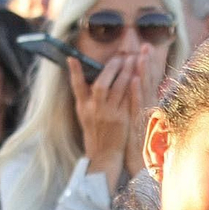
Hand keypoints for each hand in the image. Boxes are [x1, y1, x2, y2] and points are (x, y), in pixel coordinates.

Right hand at [70, 47, 147, 188]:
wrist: (104, 154)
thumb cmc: (95, 132)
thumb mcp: (84, 114)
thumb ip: (85, 96)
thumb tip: (84, 76)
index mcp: (83, 107)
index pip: (76, 86)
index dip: (74, 72)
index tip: (71, 58)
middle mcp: (94, 110)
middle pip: (101, 84)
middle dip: (112, 67)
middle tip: (121, 55)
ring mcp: (108, 115)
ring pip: (117, 89)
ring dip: (125, 72)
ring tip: (132, 59)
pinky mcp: (122, 119)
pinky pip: (127, 99)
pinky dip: (131, 86)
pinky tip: (136, 76)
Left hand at [122, 47, 159, 178]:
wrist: (138, 167)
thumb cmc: (136, 144)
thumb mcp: (137, 120)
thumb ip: (138, 104)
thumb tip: (135, 88)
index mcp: (145, 105)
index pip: (146, 80)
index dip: (147, 63)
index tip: (145, 48)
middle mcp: (146, 108)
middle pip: (147, 81)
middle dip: (146, 62)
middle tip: (145, 45)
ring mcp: (143, 115)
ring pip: (143, 90)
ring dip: (142, 72)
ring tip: (140, 56)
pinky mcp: (138, 123)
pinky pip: (137, 105)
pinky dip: (136, 92)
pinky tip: (134, 80)